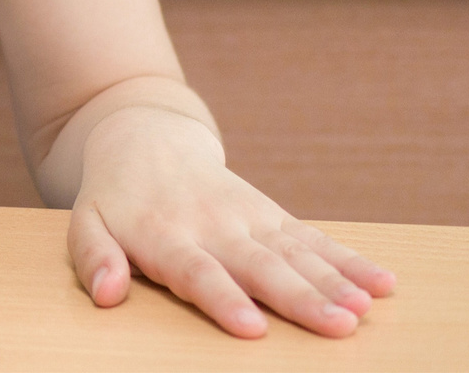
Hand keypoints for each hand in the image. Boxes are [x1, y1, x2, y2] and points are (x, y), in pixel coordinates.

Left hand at [67, 105, 394, 337]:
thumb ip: (93, 257)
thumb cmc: (115, 198)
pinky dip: (349, 260)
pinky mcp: (272, 214)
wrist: (145, 140)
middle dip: (299, 298)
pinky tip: (382, 283)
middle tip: (335, 326)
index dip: (224, 299)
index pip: (196, 271)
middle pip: (258, 265)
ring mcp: (248, 218)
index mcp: (164, 235)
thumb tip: (105, 294)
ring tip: (364, 309)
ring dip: (334, 281)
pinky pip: (314, 238)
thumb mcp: (86, 222)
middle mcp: (212, 225)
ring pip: (295, 252)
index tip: (253, 328)